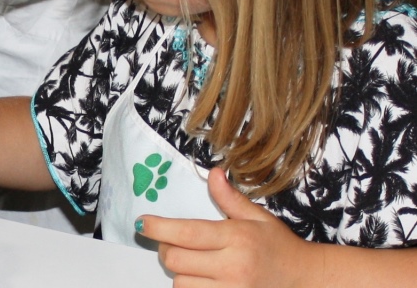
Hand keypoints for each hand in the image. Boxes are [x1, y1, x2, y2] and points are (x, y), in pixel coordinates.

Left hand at [138, 167, 320, 287]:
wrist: (307, 281)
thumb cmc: (280, 247)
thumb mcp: (258, 218)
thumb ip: (231, 198)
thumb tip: (213, 173)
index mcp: (236, 238)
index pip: (186, 232)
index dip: (159, 227)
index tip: (142, 223)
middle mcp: (233, 267)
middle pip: (176, 259)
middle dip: (166, 249)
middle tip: (172, 243)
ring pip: (181, 284)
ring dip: (180, 273)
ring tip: (193, 264)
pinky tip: (200, 280)